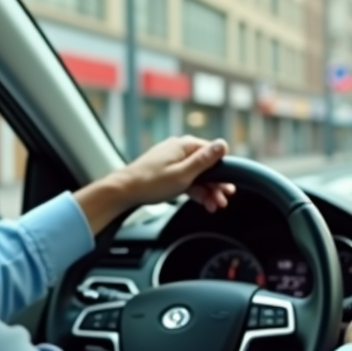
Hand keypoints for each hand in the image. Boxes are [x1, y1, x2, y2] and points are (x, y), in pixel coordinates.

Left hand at [73, 136, 235, 236]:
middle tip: (222, 201)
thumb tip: (223, 144)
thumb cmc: (150, 183)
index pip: (214, 154)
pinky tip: (202, 202)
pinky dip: (195, 190)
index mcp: (185, 145)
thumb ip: (205, 160)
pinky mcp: (167, 171)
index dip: (223, 173)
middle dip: (216, 185)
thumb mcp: (183, 174)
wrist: (123, 191)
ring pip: (198, 175)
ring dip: (207, 191)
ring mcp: (173, 160)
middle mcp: (179, 150)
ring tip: (213, 206)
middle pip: (207, 166)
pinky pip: (187, 179)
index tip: (228, 188)